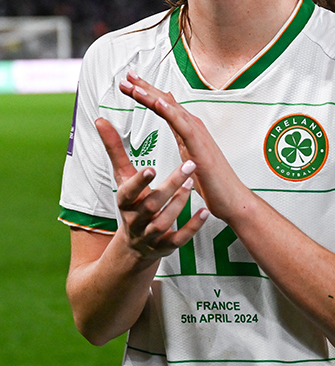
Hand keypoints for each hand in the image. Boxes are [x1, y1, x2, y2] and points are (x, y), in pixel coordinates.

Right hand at [95, 117, 208, 259]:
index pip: (128, 193)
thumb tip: (100, 119)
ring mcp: (151, 235)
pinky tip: (205, 212)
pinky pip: (180, 239)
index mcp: (125, 202)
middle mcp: (136, 220)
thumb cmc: (131, 201)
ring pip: (164, 222)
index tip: (152, 168)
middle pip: (151, 205)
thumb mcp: (122, 177)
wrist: (134, 245)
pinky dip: (192, 227)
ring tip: (192, 183)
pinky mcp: (167, 246)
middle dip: (169, 187)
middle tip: (189, 165)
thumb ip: (114, 149)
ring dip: (180, 204)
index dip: (139, 182)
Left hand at [118, 71, 253, 221]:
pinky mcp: (201, 147)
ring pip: (172, 109)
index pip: (164, 106)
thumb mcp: (191, 154)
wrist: (231, 200)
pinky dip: (171, 112)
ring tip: (134, 85)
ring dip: (152, 96)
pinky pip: (183, 126)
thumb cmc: (213, 181)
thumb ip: (183, 136)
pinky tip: (158, 102)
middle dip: (145, 87)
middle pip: (166, 102)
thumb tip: (174, 123)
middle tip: (126, 75)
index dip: (147, 92)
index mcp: (188, 130)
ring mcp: (198, 135)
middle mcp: (193, 127)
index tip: (130, 81)